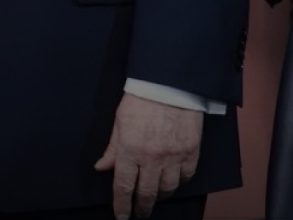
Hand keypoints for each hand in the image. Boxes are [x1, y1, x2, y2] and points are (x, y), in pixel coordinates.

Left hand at [93, 93, 202, 218]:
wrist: (169, 85)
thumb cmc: (140, 100)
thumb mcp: (118, 123)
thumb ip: (112, 149)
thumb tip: (101, 168)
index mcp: (130, 150)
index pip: (124, 187)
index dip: (122, 205)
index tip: (122, 217)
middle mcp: (153, 158)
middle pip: (148, 193)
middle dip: (142, 207)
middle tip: (139, 213)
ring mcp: (174, 157)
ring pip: (168, 188)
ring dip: (160, 196)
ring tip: (155, 198)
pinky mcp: (191, 152)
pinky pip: (186, 176)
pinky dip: (179, 183)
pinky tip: (173, 183)